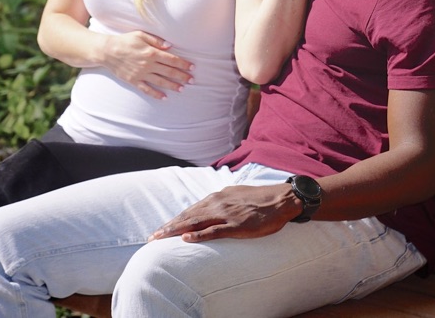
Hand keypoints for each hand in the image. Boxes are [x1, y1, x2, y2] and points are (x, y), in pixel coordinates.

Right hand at [102, 31, 192, 98]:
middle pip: (169, 71)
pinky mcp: (134, 81)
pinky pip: (147, 89)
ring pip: (160, 81)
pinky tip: (164, 98)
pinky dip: (156, 94)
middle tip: (192, 80)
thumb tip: (170, 46)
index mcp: (151, 52)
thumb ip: (156, 40)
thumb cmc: (125, 40)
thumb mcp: (141, 35)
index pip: (171, 59)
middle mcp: (148, 64)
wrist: (107, 51)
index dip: (183, 64)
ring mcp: (141, 74)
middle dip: (182, 76)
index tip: (192, 67)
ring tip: (182, 89)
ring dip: (172, 86)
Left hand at [148, 184, 300, 242]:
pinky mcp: (236, 225)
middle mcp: (218, 203)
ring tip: (161, 238)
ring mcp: (226, 214)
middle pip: (188, 216)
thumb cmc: (260, 199)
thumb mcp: (236, 195)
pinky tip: (186, 239)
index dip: (174, 220)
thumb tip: (209, 207)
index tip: (160, 229)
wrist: (282, 199)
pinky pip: (214, 231)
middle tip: (152, 237)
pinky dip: (198, 235)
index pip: (190, 210)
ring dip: (176, 230)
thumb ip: (221, 202)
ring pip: (195, 222)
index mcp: (217, 197)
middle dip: (169, 227)